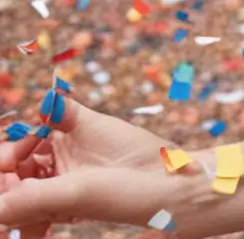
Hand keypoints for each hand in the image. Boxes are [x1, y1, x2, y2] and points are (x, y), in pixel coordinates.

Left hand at [0, 81, 185, 235]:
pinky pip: (57, 109)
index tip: (12, 156)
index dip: (2, 167)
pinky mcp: (84, 124)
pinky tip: (51, 104)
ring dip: (29, 129)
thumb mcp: (73, 196)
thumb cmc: (122, 197)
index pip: (4, 179)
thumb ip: (30, 198)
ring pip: (31, 134)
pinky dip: (50, 104)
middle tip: (33, 138)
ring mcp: (65, 148)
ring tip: (42, 128)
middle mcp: (48, 175)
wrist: (168, 175)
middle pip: (13, 158)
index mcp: (39, 198)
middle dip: (12, 149)